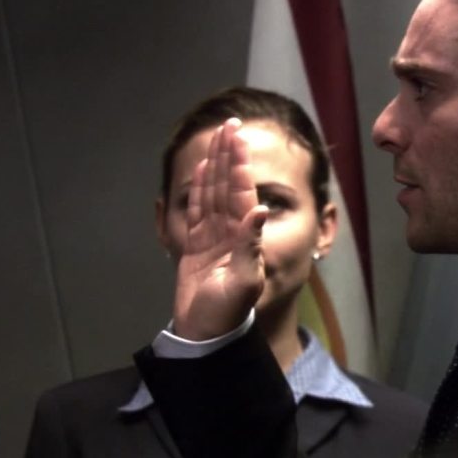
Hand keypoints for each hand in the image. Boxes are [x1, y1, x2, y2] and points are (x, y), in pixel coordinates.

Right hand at [172, 118, 268, 339]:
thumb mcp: (245, 279)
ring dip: (216, 166)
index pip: (242, 190)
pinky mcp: (196, 245)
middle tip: (231, 125)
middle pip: (229, 184)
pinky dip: (199, 189)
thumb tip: (261, 208)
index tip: (239, 137)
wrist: (206, 332)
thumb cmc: (228, 311)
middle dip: (230, 154)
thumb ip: (251, 244)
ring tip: (217, 140)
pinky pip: (198, 210)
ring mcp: (213, 236)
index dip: (240, 163)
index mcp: (244, 235)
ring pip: (214, 192)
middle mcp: (230, 230)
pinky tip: (202, 170)